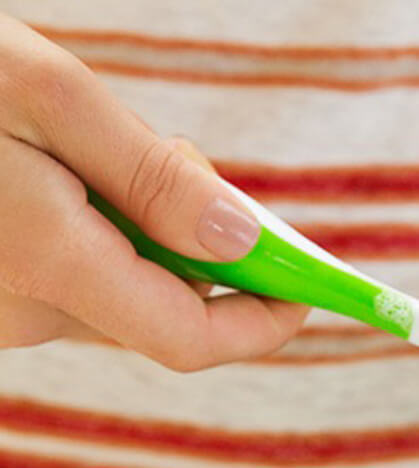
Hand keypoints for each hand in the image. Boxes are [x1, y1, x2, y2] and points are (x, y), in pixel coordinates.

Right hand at [0, 16, 307, 369]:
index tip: (308, 291)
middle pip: (163, 310)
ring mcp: (0, 311)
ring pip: (121, 291)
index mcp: (51, 267)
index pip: (191, 338)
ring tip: (102, 149)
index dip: (262, 322)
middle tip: (190, 167)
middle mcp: (25, 312)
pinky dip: (103, 236)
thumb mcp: (48, 97)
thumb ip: (152, 179)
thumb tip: (244, 242)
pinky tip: (65, 174)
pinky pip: (77, 279)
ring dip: (149, 235)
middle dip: (204, 254)